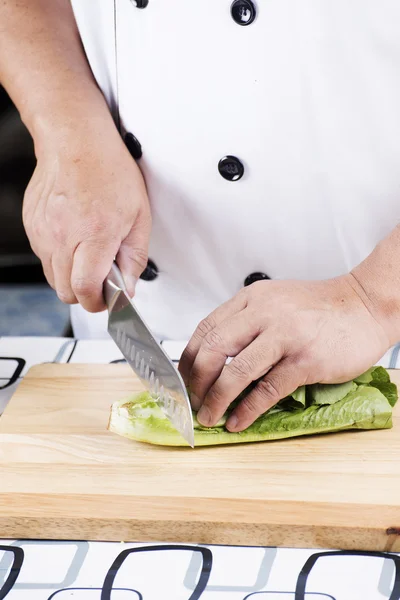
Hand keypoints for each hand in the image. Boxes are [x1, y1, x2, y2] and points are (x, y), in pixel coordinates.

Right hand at [22, 111, 150, 311]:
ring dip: (71, 276)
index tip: (109, 300)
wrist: (75, 141)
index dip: (98, 302)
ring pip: (52, 278)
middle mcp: (63, 236)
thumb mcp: (140, 215)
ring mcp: (43, 232)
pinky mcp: (32, 226)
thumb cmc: (110, 171)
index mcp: (94, 234)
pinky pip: (44, 257)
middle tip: (102, 278)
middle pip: (66, 291)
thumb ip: (134, 257)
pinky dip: (60, 258)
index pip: (85, 289)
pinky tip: (74, 237)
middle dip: (85, 293)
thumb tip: (127, 288)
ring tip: (88, 253)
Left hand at [179, 275, 390, 431]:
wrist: (365, 306)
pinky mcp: (305, 359)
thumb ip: (248, 321)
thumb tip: (218, 356)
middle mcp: (264, 312)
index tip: (183, 379)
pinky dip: (248, 409)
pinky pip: (267, 389)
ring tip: (209, 416)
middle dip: (196, 380)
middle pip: (214, 348)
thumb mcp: (276, 301)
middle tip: (192, 400)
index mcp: (252, 298)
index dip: (189, 358)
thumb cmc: (321, 308)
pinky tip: (238, 421)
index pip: (207, 328)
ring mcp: (285, 335)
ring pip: (237, 371)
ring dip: (216, 399)